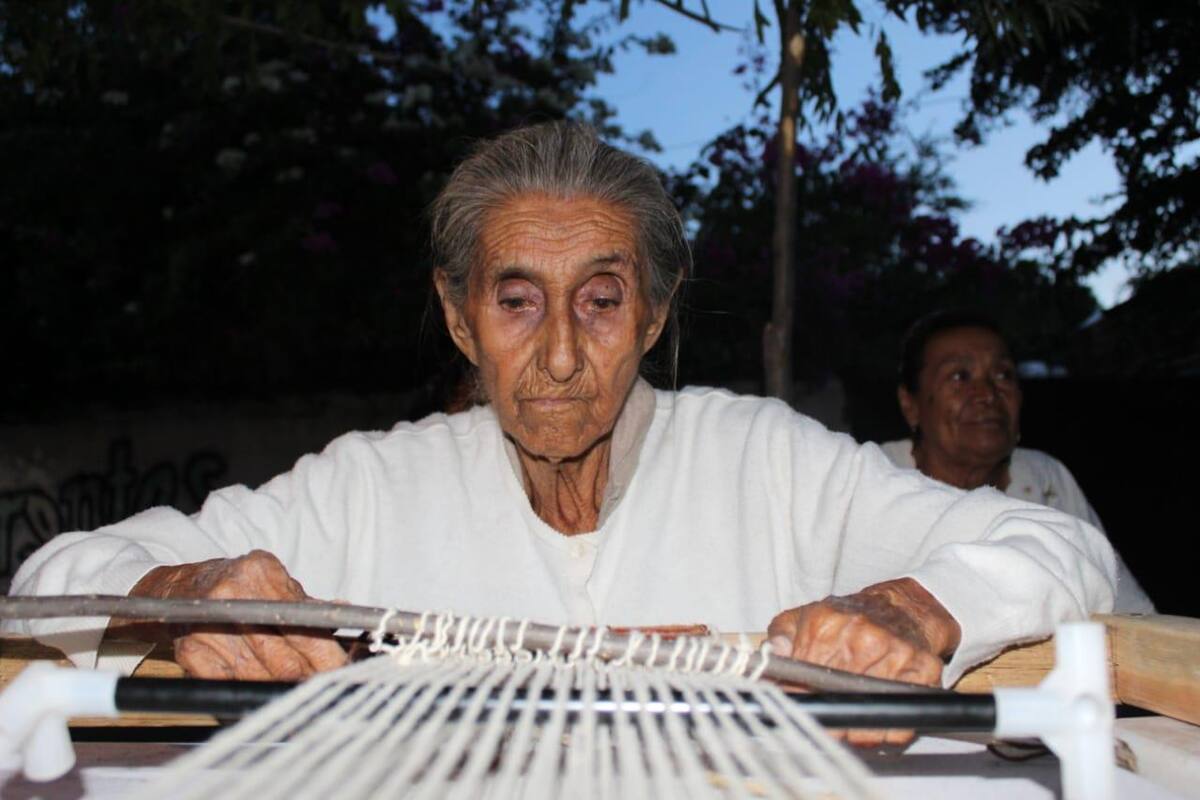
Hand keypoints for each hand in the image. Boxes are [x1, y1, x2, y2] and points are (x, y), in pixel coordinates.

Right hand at [127, 550, 347, 679]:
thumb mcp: (275, 584)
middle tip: (323, 687)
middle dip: (307, 676)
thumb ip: (309, 605)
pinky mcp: (189, 650)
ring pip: (257, 673)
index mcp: (261, 572)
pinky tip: (260, 691)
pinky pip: (228, 683)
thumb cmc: (239, 588)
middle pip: (282, 654)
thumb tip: (347, 618)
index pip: (303, 622)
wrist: (182, 589)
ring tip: (296, 691)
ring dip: (280, 687)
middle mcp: (233, 594)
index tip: (340, 671)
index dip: (325, 654)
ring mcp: (208, 623)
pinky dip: (247, 691)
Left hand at [767, 578, 960, 746]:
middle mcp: (863, 638)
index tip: (797, 708)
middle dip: (824, 717)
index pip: (805, 675)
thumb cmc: (851, 617)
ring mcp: (896, 654)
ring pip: (867, 715)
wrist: (902, 607)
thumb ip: (781, 635)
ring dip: (853, 732)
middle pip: (835, 697)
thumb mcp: (806, 616)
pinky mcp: (923, 671)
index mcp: (829, 624)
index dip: (798, 697)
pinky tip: (871, 728)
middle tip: (820, 725)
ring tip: (845, 730)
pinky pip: (900, 720)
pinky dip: (884, 734)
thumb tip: (769, 655)